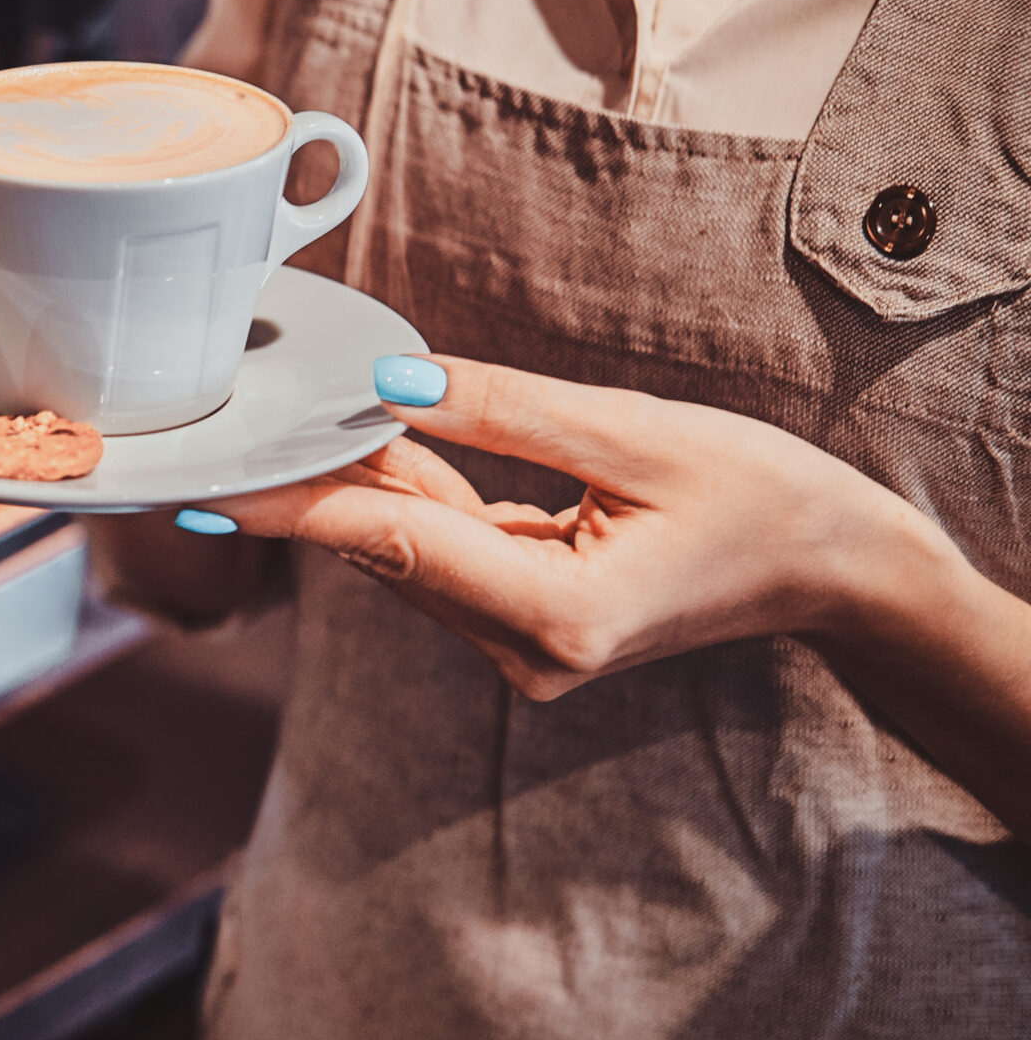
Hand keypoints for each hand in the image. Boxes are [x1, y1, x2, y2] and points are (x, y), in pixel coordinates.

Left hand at [190, 355, 946, 699]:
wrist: (834, 569)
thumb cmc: (760, 495)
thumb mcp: (635, 436)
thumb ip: (503, 413)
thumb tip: (388, 386)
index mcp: (557, 617)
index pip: (392, 547)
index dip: (290, 508)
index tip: (206, 484)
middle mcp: (526, 653)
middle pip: (387, 552)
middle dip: (308, 483)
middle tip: (217, 428)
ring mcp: (523, 651)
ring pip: (407, 552)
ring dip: (357, 484)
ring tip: (284, 421)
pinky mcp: (524, 629)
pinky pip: (444, 554)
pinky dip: (408, 500)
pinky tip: (367, 447)